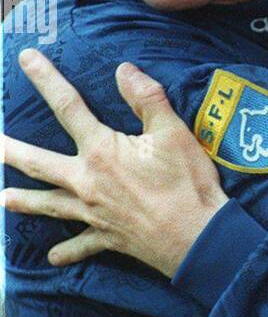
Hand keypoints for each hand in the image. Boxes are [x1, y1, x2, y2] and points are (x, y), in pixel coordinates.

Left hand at [2, 50, 227, 277]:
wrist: (198, 239)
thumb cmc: (188, 184)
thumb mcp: (173, 133)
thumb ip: (147, 98)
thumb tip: (124, 70)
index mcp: (102, 151)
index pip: (68, 107)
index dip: (46, 80)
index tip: (25, 58)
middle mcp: (87, 182)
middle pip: (39, 163)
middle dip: (11, 150)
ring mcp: (94, 212)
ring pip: (49, 205)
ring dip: (25, 201)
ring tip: (4, 199)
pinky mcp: (107, 237)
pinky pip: (81, 245)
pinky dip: (66, 252)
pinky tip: (52, 258)